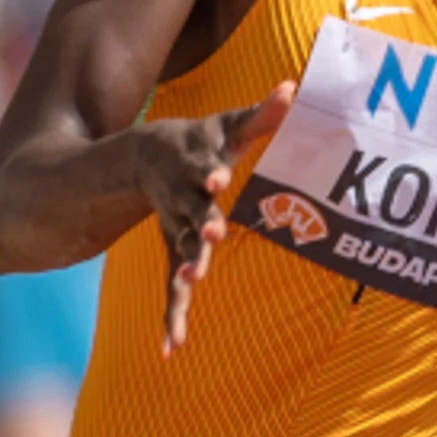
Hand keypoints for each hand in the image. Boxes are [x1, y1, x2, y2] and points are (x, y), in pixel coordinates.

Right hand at [139, 82, 291, 354]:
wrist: (144, 157)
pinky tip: (171, 347)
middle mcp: (181, 201)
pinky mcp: (173, 251)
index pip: (203, 169)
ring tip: (193, 283)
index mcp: (196, 168)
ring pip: (180, 252)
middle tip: (211, 236)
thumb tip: (292, 88)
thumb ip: (260, 115)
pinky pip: (171, 287)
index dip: (208, 173)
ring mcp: (175, 229)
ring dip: (186, 268)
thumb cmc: (200, 141)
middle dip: (200, 224)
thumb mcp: (227, 125)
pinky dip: (172, 316)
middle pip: (191, 213)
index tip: (215, 179)